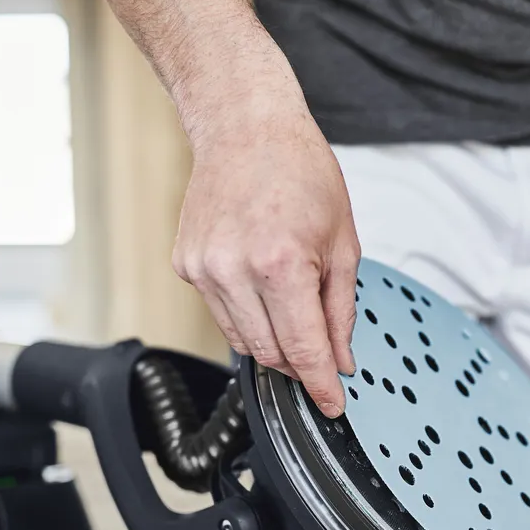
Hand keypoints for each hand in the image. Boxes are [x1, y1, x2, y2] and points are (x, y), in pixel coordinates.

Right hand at [173, 103, 360, 416]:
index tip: (332, 403)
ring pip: (242, 340)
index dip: (321, 385)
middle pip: (271, 353)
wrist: (245, 126)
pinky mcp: (186, 266)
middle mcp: (235, 270)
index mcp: (281, 264)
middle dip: (300, 361)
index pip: (304, 350)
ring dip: (272, 340)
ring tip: (292, 301)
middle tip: (322, 347)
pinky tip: (260, 280)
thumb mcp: (343, 243)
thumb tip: (340, 359)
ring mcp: (204, 270)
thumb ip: (341, 310)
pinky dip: (246, 313)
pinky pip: (221, 313)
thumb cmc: (299, 170)